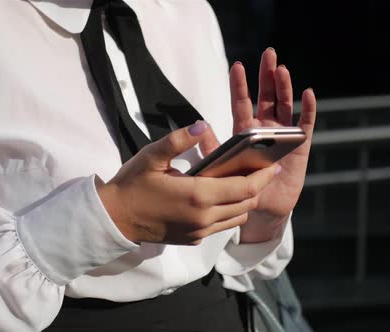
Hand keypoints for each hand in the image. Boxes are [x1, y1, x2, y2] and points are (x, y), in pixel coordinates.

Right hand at [95, 121, 279, 244]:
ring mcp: (199, 231)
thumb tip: (201, 125)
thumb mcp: (152, 156)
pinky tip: (223, 195)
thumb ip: (178, 140)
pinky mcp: (194, 239)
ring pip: (237, 217)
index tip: (274, 165)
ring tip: (244, 181)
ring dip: (245, 201)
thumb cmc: (132, 184)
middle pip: (246, 203)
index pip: (245, 188)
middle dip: (259, 187)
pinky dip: (230, 212)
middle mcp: (203, 217)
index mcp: (198, 195)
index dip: (264, 177)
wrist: (115, 218)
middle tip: (263, 169)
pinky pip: (223, 226)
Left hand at [202, 48, 316, 242]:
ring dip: (284, 87)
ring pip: (284, 105)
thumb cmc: (241, 187)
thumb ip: (213, 148)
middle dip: (267, 76)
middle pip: (266, 97)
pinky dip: (307, 109)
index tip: (237, 65)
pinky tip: (308, 93)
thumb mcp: (223, 168)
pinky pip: (304, 124)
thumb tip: (198, 128)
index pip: (242, 103)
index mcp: (245, 132)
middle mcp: (265, 128)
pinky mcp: (299, 146)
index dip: (240, 85)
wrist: (262, 209)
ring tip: (283, 70)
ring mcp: (283, 135)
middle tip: (269, 54)